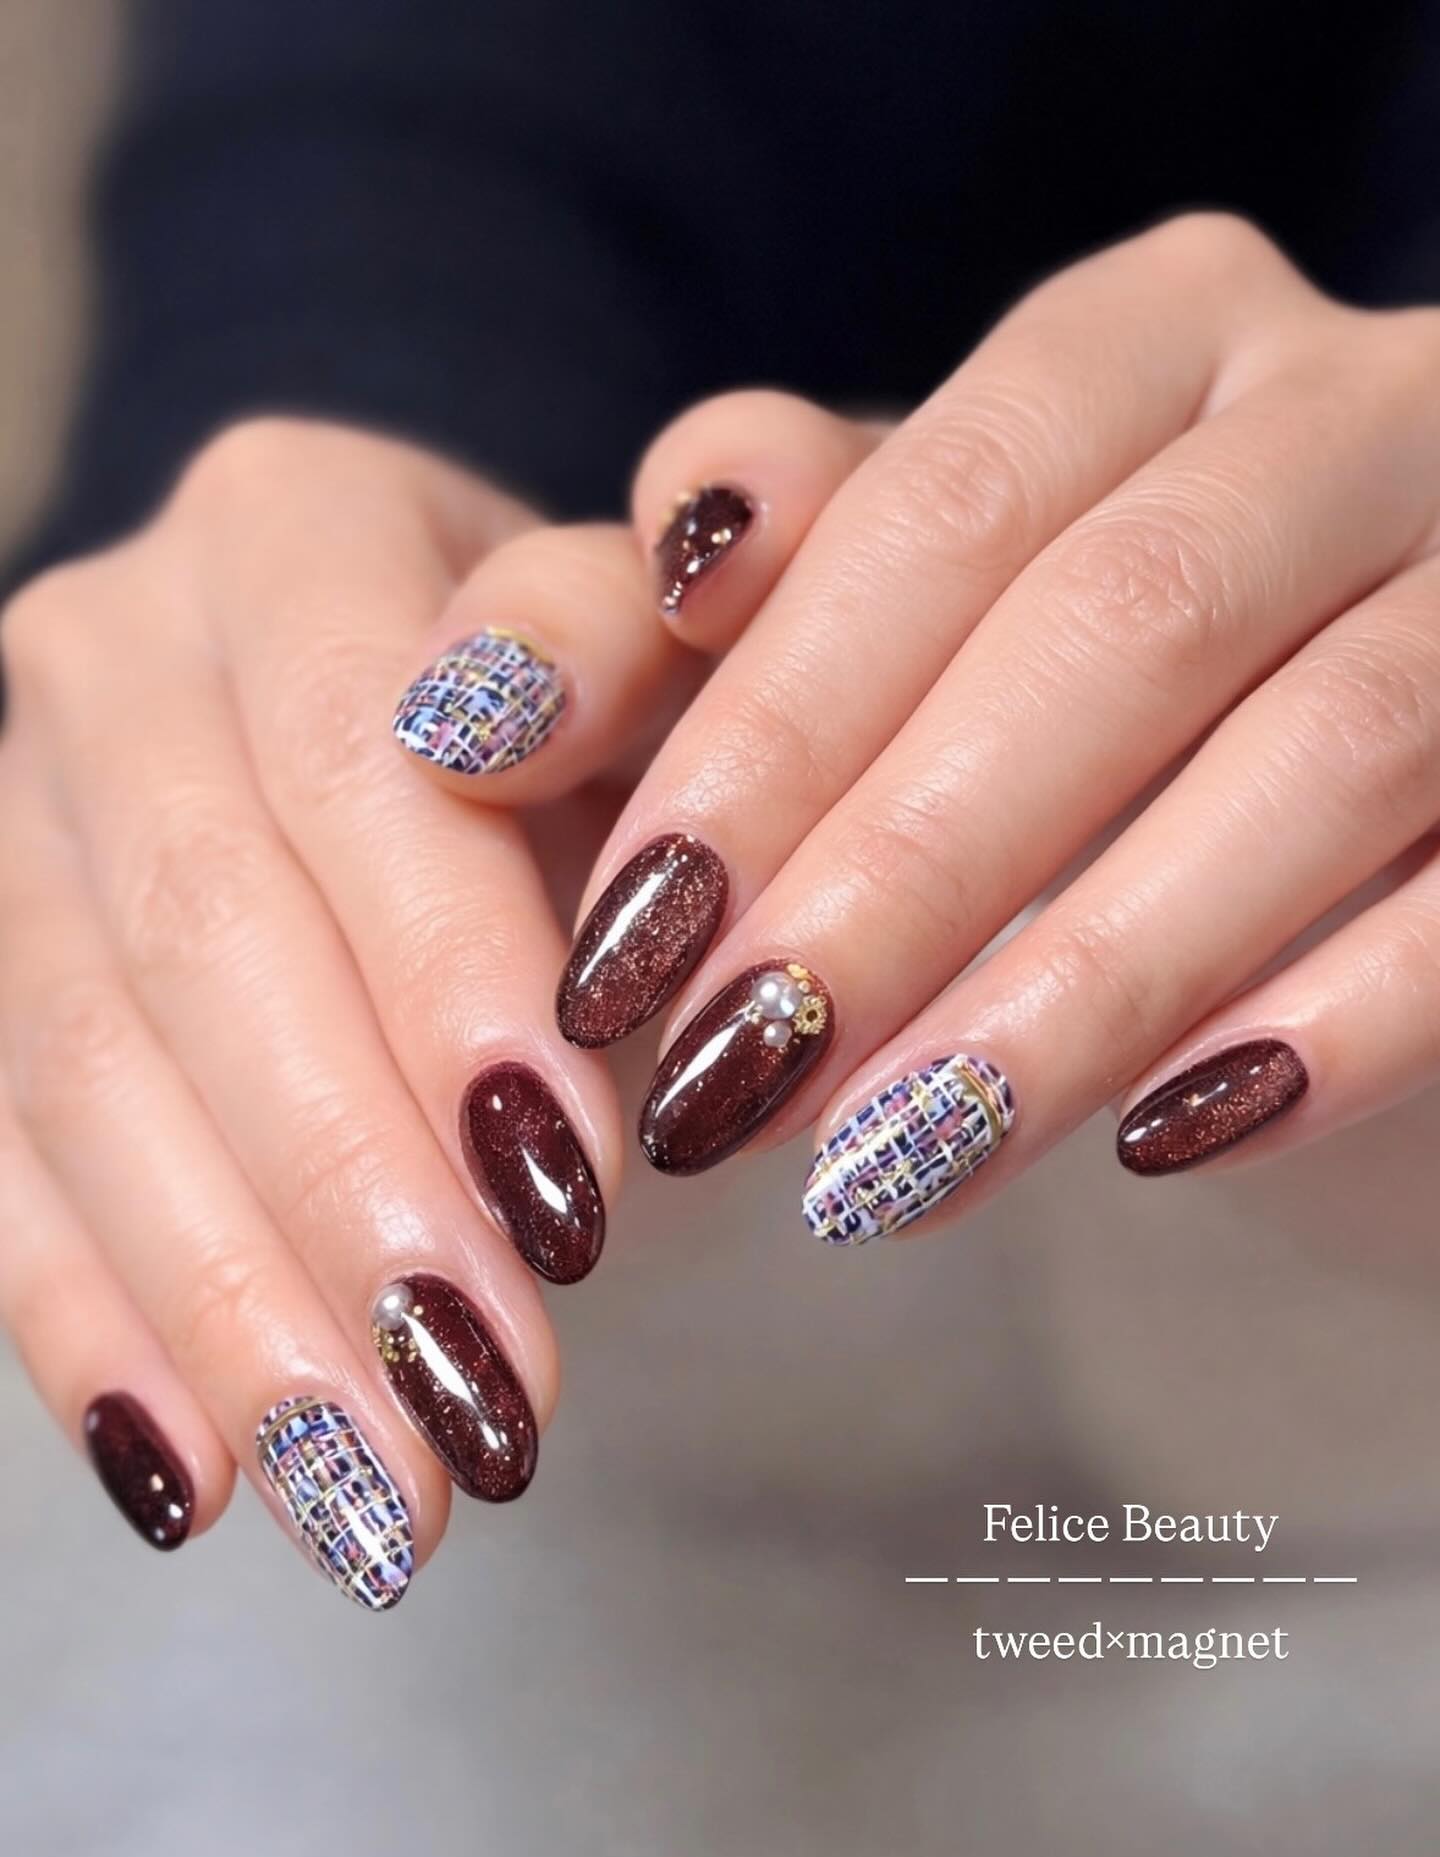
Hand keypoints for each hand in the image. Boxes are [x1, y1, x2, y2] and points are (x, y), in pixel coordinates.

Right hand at [0, 418, 687, 1601]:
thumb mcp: (665, 660)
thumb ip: (646, 698)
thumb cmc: (591, 700)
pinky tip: (189, 1468)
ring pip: (77, 1063)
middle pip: (201, 929)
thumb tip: (586, 882)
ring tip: (365, 1493)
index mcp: (299, 526)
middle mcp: (119, 645)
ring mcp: (15, 804)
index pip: (358, 757)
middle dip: (346, 1189)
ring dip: (226, 1298)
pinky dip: (90, 1316)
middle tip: (480, 1404)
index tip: (570, 1199)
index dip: (447, 981)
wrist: (432, 706)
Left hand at [566, 213, 1439, 1239]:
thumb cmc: (1073, 721)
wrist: (1349, 826)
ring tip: (892, 1164)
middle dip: (904, 869)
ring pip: (1321, 750)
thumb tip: (468, 702)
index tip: (616, 952)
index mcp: (1151, 341)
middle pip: (1124, 619)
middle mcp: (1351, 407)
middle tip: (729, 1080)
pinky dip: (1331, 1022)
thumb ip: (709, 636)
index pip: (934, 505)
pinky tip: (1159, 1143)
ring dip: (1084, 977)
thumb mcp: (886, 649)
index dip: (766, 736)